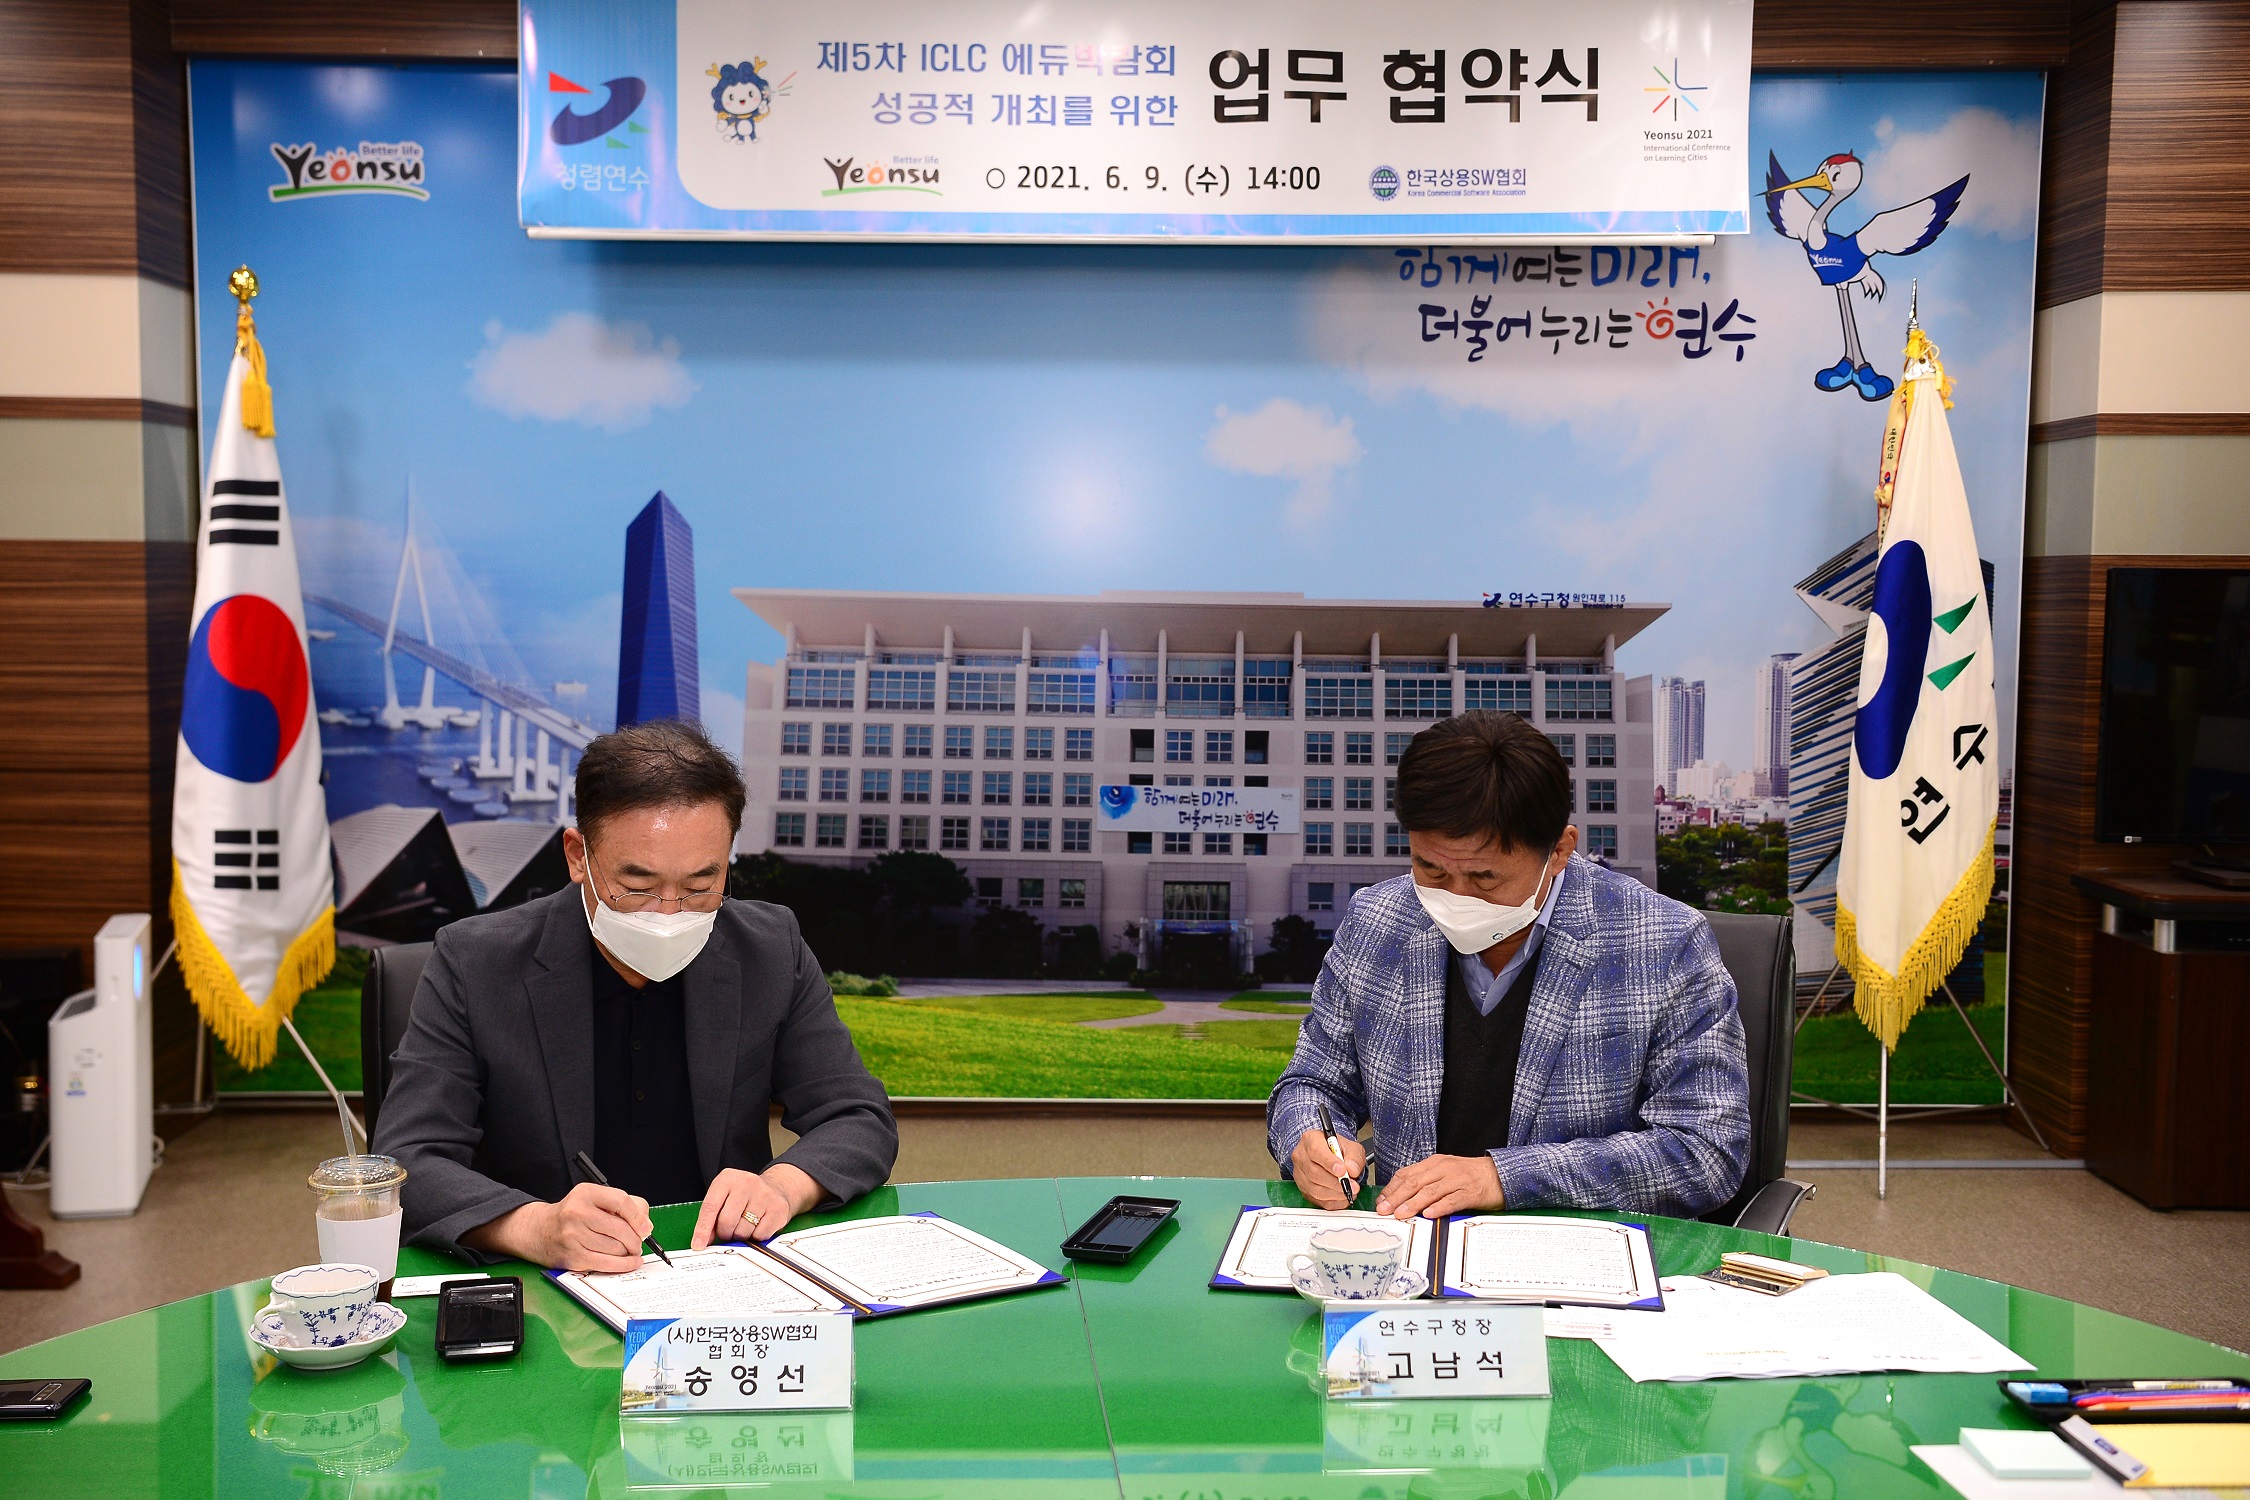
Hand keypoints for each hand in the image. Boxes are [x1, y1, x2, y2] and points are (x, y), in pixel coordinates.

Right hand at [469, 1182, 651, 1271]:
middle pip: (620, 1229)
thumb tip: (645, 1226)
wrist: (541, 1230)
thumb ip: (623, 1206)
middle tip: (638, 1242)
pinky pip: (606, 1264)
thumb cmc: (574, 1214)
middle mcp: (577, 1213)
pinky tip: (630, 1262)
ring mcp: (573, 1236)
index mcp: (585, 1194)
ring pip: (616, 1248)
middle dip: (635, 1239)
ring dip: (628, 1252)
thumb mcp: (594, 1199)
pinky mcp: (573, 1257)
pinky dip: (623, 1265)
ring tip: (628, 1249)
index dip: (638, 1216)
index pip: (620, 1201)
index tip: (645, 1227)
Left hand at [691, 1163, 824, 1247]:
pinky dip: (756, 1236)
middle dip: (725, 1233)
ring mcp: (764, 1194)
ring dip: (741, 1236)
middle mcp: (746, 1183)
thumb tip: (702, 1242)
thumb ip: (711, 1217)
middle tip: (729, 1232)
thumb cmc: (743, 1197)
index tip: (698, 1246)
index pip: (710, 1207)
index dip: (702, 1229)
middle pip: (726, 1222)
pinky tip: (758, 1225)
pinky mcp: (778, 1208)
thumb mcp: (724, 1198)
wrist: (775, 1188)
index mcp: (727, 1179)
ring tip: (745, 1225)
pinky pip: (760, 1235)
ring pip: (743, 1231)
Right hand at [1290, 1128, 1368, 1210]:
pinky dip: (1333, 1202)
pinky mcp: (1303, 1190)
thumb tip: (1352, 1170)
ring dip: (1335, 1193)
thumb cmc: (1338, 1150)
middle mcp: (1301, 1157)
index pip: (1316, 1151)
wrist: (1332, 1157)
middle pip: (1314, 1173)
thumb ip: (1354, 1157)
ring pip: (1314, 1189)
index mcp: (1311, 1140)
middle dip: (1336, 1182)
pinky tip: (1343, 1197)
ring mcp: (1300, 1175)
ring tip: (1350, 1191)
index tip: (1343, 1171)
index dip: (1329, 1163)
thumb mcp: (1351, 1147)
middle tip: (1352, 1185)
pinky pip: (1317, 1200)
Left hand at [1375, 1153, 1504, 1220]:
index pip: (1407, 1174)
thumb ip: (1425, 1181)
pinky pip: (1452, 1200)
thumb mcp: (1444, 1172)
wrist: (1498, 1174)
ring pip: (1430, 1191)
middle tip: (1384, 1209)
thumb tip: (1401, 1197)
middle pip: (1415, 1183)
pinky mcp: (1470, 1192)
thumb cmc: (1469, 1175)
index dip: (1392, 1188)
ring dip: (1413, 1203)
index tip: (1381, 1201)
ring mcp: (1457, 1180)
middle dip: (1397, 1197)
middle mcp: (1443, 1169)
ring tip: (1401, 1213)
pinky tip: (1429, 1214)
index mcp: (1434, 1163)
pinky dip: (1439, 1207)